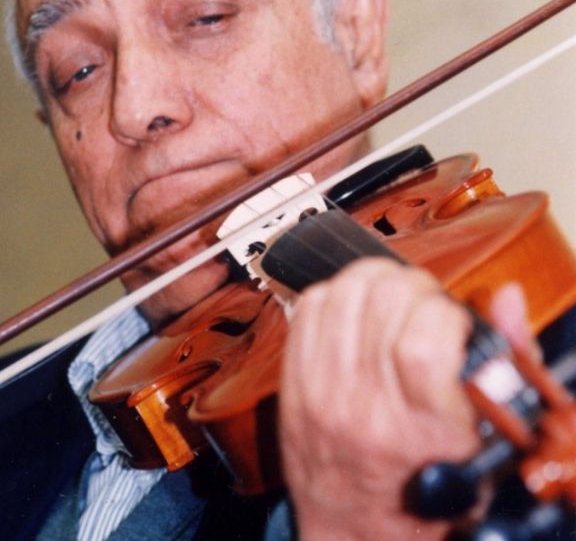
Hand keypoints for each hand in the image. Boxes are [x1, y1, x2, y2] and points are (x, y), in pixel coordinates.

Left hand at [279, 258, 480, 539]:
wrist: (353, 526)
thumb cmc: (425, 487)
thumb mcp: (483, 442)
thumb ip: (503, 364)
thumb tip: (505, 298)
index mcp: (422, 428)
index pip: (422, 341)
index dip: (444, 314)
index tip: (452, 324)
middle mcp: (366, 406)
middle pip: (383, 299)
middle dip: (414, 287)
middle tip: (423, 308)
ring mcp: (322, 389)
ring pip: (345, 290)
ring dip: (377, 282)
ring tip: (391, 305)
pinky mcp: (294, 378)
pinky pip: (310, 304)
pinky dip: (337, 294)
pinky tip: (355, 314)